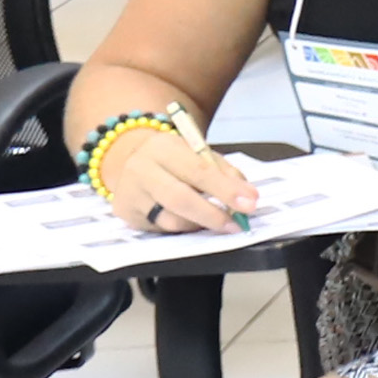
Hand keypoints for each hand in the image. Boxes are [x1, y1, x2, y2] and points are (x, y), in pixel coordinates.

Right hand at [96, 128, 260, 235]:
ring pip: (171, 220)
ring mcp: (130, 193)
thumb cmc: (174, 159)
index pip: (198, 171)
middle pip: (180, 198)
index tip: (250, 202)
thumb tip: (248, 197)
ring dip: (201, 224)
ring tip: (216, 221)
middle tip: (237, 224)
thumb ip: (225, 173)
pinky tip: (193, 221)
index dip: (226, 190)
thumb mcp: (199, 154)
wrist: (129, 160)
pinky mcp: (126, 214)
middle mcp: (141, 169)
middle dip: (213, 215)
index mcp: (163, 148)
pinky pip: (162, 229)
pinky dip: (184, 228)